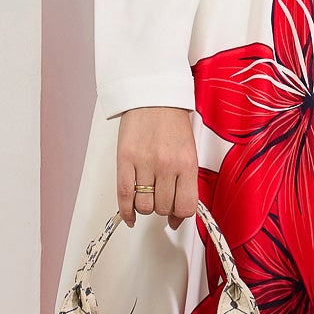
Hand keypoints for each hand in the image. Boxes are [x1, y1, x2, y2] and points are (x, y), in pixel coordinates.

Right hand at [116, 106, 198, 230]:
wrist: (153, 97)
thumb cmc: (172, 121)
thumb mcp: (189, 150)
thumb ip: (186, 181)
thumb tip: (177, 214)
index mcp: (187, 163)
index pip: (186, 205)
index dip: (180, 216)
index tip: (176, 216)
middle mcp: (167, 164)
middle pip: (163, 207)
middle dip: (163, 209)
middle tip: (161, 200)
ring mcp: (145, 162)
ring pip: (144, 205)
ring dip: (145, 207)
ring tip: (147, 198)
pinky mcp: (125, 159)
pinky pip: (124, 195)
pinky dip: (126, 211)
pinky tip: (130, 215)